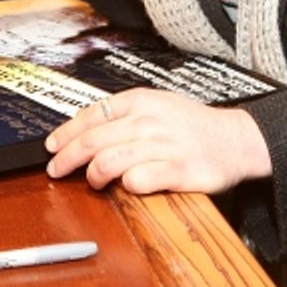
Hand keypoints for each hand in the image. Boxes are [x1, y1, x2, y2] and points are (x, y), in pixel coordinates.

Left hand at [44, 88, 271, 193]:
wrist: (235, 139)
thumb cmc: (193, 125)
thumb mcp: (157, 104)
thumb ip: (124, 115)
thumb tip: (85, 130)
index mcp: (140, 100)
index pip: (91, 115)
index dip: (65, 132)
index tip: (51, 145)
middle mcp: (148, 120)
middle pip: (93, 140)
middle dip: (67, 157)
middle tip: (55, 169)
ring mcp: (162, 145)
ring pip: (109, 160)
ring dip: (93, 175)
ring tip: (93, 181)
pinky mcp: (177, 170)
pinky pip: (138, 179)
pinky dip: (125, 185)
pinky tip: (126, 186)